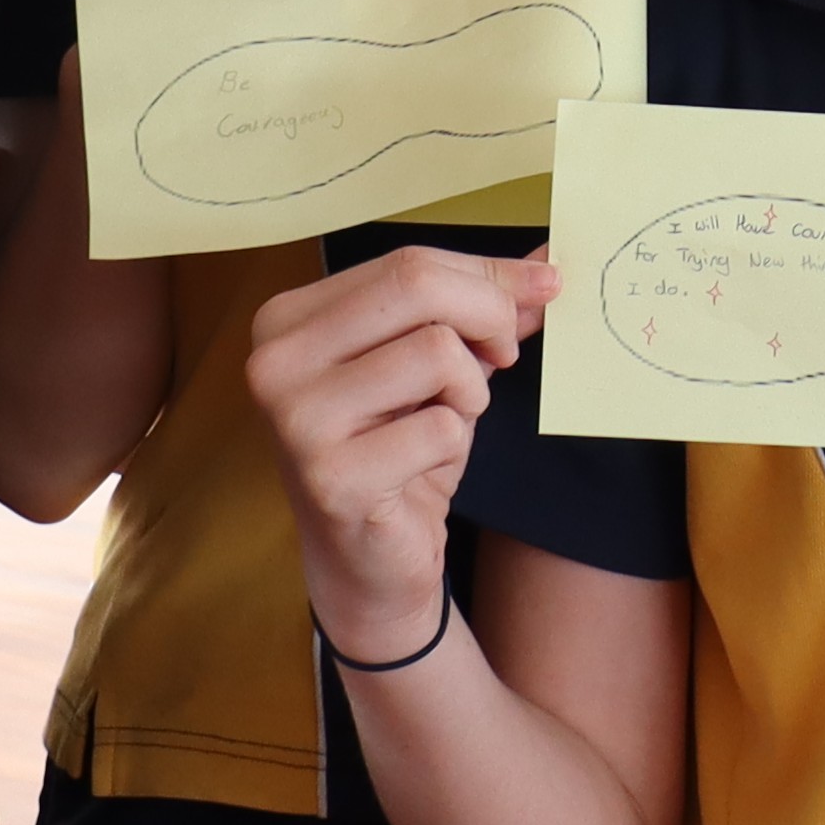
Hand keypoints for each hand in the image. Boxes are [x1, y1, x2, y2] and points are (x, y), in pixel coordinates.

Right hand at [247, 246, 552, 664]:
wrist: (369, 563)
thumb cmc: (399, 451)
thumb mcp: (440, 365)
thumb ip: (483, 308)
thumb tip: (548, 261)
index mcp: (289, 319)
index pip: (407, 262)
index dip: (488, 274)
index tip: (541, 288)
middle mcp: (276, 360)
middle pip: (417, 287)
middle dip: (489, 316)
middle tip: (504, 356)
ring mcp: (296, 420)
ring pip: (436, 351)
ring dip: (468, 390)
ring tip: (445, 422)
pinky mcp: (331, 477)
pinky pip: (442, 426)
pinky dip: (453, 444)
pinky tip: (422, 466)